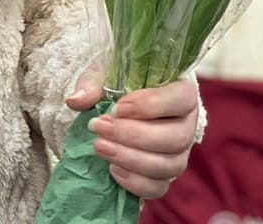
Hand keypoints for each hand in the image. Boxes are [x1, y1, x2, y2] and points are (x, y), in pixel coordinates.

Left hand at [66, 73, 197, 199]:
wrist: (118, 107)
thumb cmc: (118, 84)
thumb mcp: (105, 74)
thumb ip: (93, 84)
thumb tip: (76, 101)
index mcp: (181, 92)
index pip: (182, 99)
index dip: (153, 105)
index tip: (119, 107)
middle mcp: (186, 125)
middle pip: (175, 138)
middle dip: (134, 136)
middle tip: (100, 128)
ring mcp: (179, 153)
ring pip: (168, 165)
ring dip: (131, 159)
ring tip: (100, 147)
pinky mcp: (165, 175)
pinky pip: (158, 187)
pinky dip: (135, 182)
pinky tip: (113, 169)